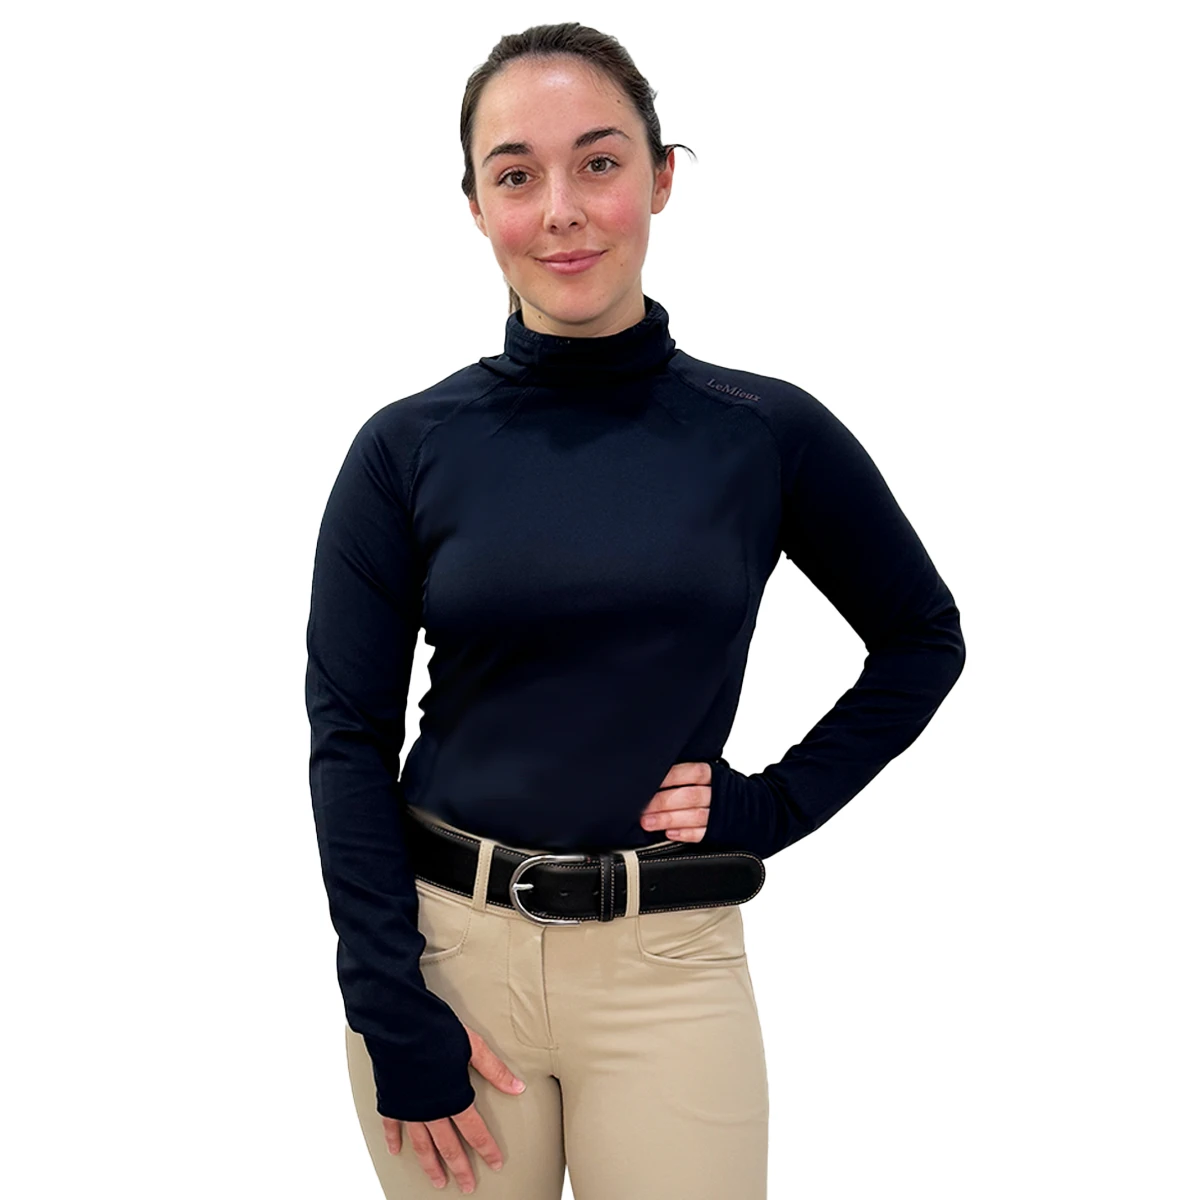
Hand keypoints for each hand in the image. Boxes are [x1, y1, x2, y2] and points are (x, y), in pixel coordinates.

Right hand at [381, 1024, 524, 1190]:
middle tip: (466, 1186)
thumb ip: (494, 1070)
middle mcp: (431, 1110)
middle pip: (448, 1146)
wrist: (400, 1023)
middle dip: (459, 1168)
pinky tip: (397, 1152)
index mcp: (453, 1098)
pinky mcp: (391, 1099)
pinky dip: (394, 1140)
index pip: (475, 1132)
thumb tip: (518, 1087)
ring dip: (430, 1165)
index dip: (486, 1149)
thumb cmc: (437, 1030)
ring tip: (437, 1181)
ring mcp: (409, 1108)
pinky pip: (392, 1126)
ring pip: (422, 1145)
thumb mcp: (473, 1046)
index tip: (495, 1164)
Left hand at [639, 760, 711, 842]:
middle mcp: (717, 793)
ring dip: (669, 819)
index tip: (648, 784)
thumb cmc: (718, 790)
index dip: (669, 777)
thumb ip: (686, 776)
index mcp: (713, 775)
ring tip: (649, 823)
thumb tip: (657, 776)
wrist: (743, 809)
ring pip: (694, 816)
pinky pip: (702, 834)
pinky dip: (684, 834)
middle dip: (663, 802)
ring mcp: (719, 813)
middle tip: (643, 809)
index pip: (691, 773)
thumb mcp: (708, 777)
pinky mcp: (718, 831)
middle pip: (690, 796)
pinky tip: (669, 833)